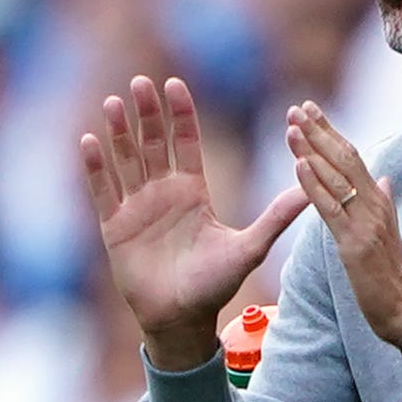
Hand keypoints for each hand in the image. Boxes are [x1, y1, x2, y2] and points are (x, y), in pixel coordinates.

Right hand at [84, 76, 307, 369]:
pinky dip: (95, 167)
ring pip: (125, 160)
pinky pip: (102, 191)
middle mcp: (162, 193)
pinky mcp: (114, 227)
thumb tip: (312, 189)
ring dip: (119, 132)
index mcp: (192, 192)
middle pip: (152, 143)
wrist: (181, 320)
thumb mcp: (249, 247)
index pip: (185, 142)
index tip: (174, 84)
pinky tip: (89, 141)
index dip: (179, 114)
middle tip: (141, 82)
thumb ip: (276, 217)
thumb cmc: (215, 286)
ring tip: (114, 102)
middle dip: (147, 113)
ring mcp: (136, 208)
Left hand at [287, 103, 401, 349]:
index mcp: (378, 200)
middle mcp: (374, 205)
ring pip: (336, 178)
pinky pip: (331, 209)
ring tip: (292, 128)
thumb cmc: (391, 275)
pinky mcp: (354, 244)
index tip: (311, 110)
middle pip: (344, 159)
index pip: (352, 157)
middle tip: (296, 108)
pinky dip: (314, 186)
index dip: (331, 132)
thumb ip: (384, 202)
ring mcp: (365, 223)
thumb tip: (382, 177)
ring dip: (312, 151)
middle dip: (319, 132)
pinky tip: (300, 166)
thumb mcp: (388, 232)